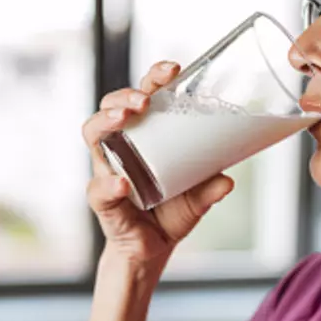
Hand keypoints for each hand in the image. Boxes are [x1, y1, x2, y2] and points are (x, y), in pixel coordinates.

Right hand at [82, 61, 234, 264]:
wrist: (151, 252)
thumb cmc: (170, 214)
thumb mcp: (198, 199)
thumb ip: (210, 188)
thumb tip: (227, 180)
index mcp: (143, 137)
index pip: (142, 96)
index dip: (154, 78)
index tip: (174, 69)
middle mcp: (120, 146)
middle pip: (110, 105)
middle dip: (125, 95)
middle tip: (145, 99)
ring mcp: (106, 169)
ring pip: (93, 133)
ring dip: (107, 120)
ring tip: (125, 118)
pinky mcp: (102, 198)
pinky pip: (98, 187)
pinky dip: (110, 183)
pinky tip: (123, 182)